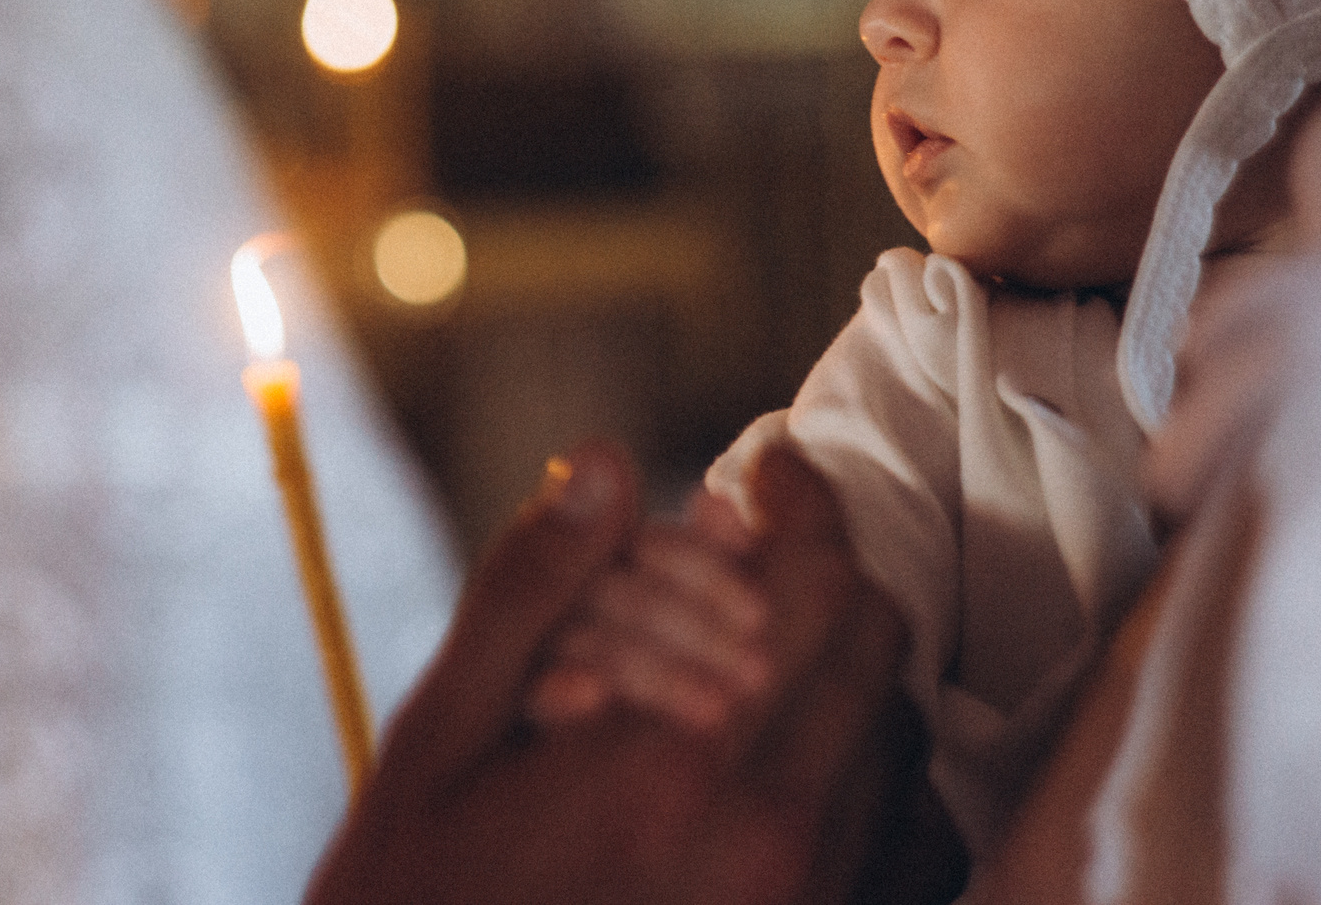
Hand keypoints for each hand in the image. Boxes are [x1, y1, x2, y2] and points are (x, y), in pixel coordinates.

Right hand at [308, 442, 955, 904]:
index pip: (809, 588)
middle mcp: (768, 846)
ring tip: (759, 657)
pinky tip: (795, 767)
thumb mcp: (438, 743)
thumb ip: (529, 593)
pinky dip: (873, 780)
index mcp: (666, 771)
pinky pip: (907, 844)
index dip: (801, 500)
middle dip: (819, 574)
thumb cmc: (414, 901)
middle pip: (870, 650)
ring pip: (899, 742)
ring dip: (844, 674)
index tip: (766, 469)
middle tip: (753, 550)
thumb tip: (604, 459)